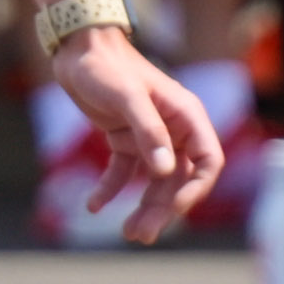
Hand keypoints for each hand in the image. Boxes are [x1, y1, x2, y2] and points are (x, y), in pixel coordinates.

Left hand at [48, 24, 222, 236]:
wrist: (75, 48)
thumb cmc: (105, 66)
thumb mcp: (127, 97)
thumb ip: (148, 132)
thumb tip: (165, 171)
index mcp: (186, 116)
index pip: (207, 162)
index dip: (194, 190)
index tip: (171, 209)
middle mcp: (174, 130)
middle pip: (179, 180)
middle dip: (163, 209)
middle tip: (141, 235)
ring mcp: (150, 136)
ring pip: (155, 182)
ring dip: (143, 207)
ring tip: (127, 233)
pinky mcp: (125, 138)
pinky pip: (124, 172)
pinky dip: (111, 190)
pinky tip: (94, 206)